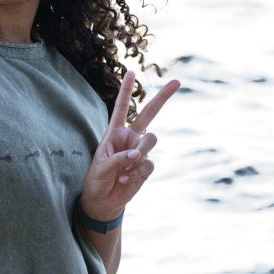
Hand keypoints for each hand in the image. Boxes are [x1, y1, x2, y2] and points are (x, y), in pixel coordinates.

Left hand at [80, 70, 178, 222]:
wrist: (103, 201)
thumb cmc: (97, 181)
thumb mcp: (100, 168)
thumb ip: (118, 159)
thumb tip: (137, 155)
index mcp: (114, 133)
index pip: (120, 108)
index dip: (125, 90)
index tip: (130, 72)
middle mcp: (130, 138)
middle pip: (149, 114)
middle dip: (162, 98)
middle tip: (177, 81)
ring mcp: (140, 151)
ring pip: (151, 140)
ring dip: (140, 152)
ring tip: (125, 169)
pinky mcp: (146, 166)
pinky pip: (149, 163)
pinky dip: (137, 172)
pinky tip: (126, 179)